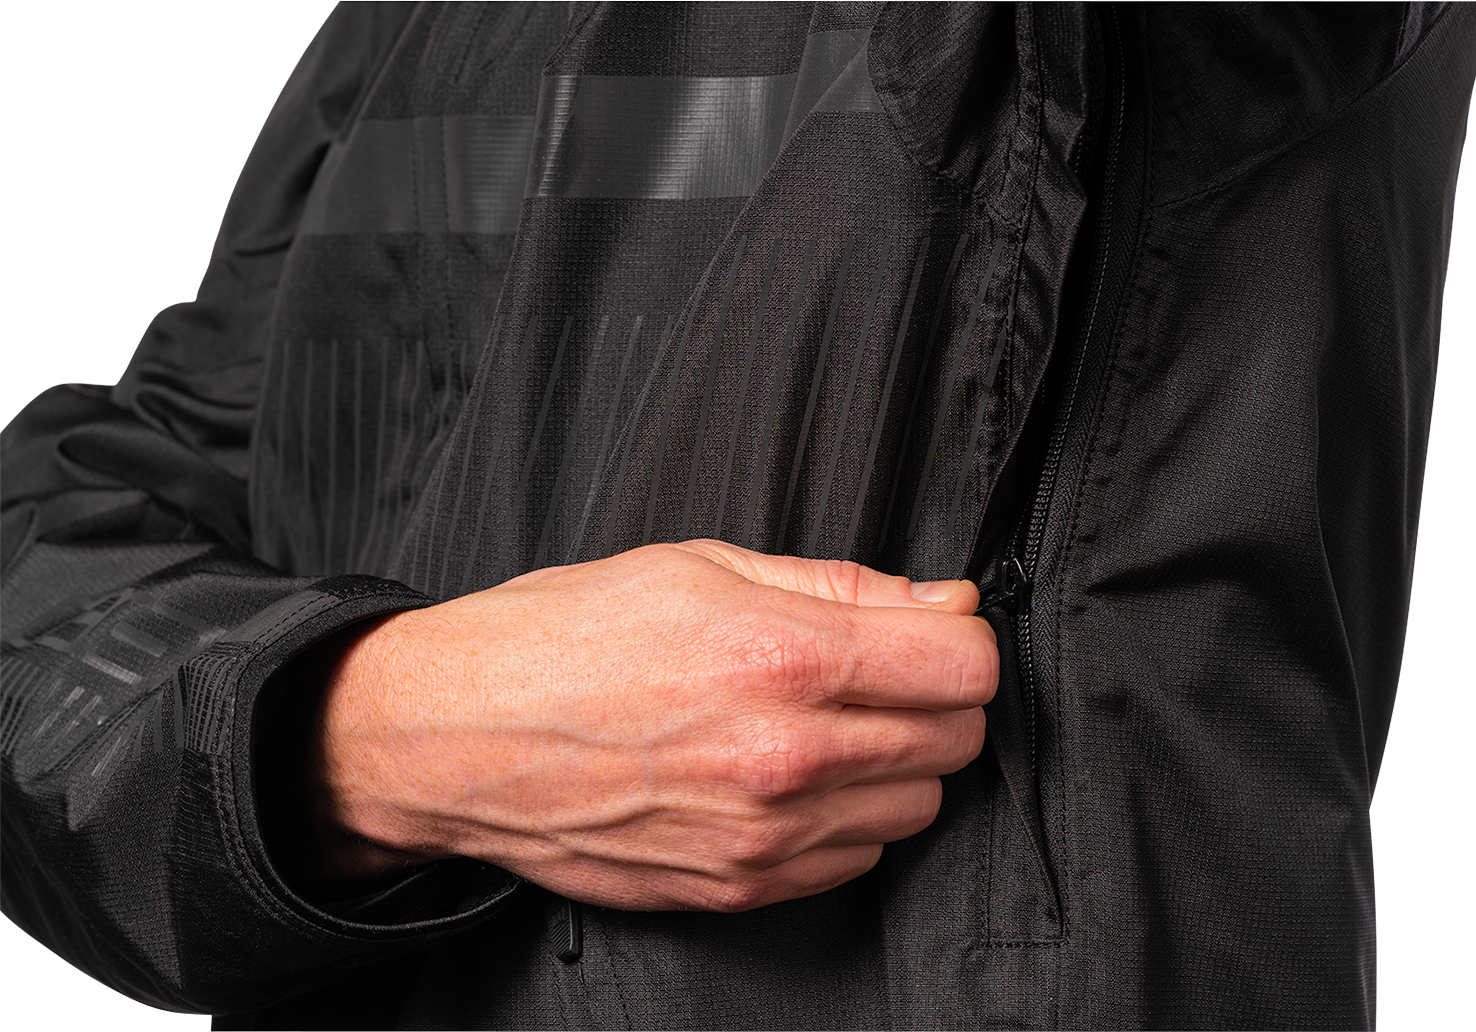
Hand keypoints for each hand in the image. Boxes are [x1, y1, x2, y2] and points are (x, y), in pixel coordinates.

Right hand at [284, 540, 996, 911]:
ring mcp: (764, 836)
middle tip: (881, 671)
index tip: (934, 631)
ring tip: (828, 724)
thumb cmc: (564, 638)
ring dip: (897, 764)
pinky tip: (792, 778)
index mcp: (780, 658)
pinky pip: (854, 860)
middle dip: (937, 698)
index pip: (966, 666)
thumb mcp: (702, 566)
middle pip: (957, 741)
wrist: (461, 734)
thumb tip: (941, 604)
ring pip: (917, 808)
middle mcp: (784, 757)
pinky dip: (845, 819)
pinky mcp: (739, 888)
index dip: (960, 639)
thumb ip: (841, 587)